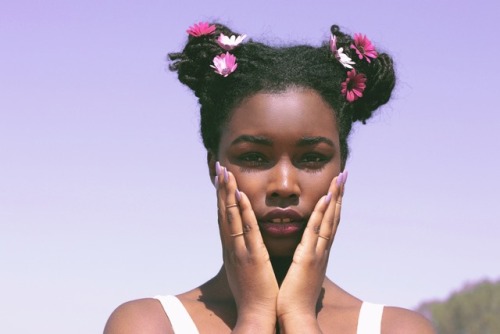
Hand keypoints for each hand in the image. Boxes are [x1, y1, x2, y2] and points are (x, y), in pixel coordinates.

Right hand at [215, 163, 278, 331]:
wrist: (257, 316)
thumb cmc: (255, 294)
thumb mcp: (246, 271)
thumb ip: (245, 255)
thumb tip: (244, 246)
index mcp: (233, 249)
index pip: (225, 218)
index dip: (222, 198)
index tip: (221, 180)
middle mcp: (232, 247)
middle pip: (223, 212)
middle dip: (221, 189)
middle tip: (219, 168)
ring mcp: (240, 251)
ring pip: (231, 216)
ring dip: (227, 193)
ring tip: (225, 172)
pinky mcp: (251, 256)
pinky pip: (245, 229)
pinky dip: (241, 211)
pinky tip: (240, 194)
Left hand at [277, 172, 345, 331]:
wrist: (295, 318)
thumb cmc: (293, 298)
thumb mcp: (300, 274)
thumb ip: (302, 260)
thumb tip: (301, 254)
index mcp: (317, 253)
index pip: (328, 223)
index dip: (333, 204)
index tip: (336, 186)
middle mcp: (322, 250)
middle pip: (334, 217)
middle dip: (339, 194)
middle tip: (344, 174)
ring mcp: (318, 253)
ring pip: (329, 220)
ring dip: (335, 197)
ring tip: (339, 177)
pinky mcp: (308, 258)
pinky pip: (316, 231)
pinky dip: (322, 214)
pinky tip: (326, 198)